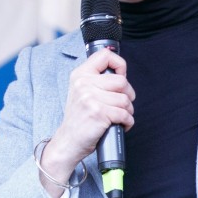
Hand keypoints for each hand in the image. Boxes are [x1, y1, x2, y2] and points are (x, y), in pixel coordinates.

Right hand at [38, 49, 134, 196]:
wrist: (68, 141)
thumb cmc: (79, 119)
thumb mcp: (82, 92)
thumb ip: (98, 80)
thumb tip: (121, 73)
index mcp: (80, 75)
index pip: (105, 56)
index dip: (120, 65)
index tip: (121, 76)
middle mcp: (83, 84)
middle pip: (122, 81)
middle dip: (128, 94)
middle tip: (123, 104)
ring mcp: (90, 98)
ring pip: (125, 99)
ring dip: (128, 111)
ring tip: (119, 117)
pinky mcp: (98, 113)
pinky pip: (125, 114)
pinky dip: (128, 122)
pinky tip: (121, 124)